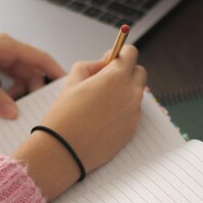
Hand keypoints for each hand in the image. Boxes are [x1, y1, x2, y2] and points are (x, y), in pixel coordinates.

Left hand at [0, 18, 65, 117]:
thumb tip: (13, 113)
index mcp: (5, 46)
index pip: (40, 58)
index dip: (56, 72)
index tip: (68, 88)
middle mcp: (2, 51)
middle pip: (29, 71)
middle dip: (36, 89)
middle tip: (41, 109)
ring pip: (15, 77)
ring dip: (18, 93)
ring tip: (20, 111)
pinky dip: (2, 93)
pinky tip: (1, 106)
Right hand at [13, 45, 146, 199]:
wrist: (63, 150)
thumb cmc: (64, 115)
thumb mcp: (72, 81)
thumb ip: (91, 66)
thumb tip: (103, 65)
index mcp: (116, 77)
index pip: (131, 53)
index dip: (119, 54)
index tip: (109, 60)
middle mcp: (131, 93)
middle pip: (139, 73)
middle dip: (126, 72)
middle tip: (107, 80)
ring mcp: (134, 113)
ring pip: (136, 94)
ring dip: (124, 92)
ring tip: (100, 103)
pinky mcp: (132, 129)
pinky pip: (133, 113)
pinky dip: (123, 111)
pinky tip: (103, 118)